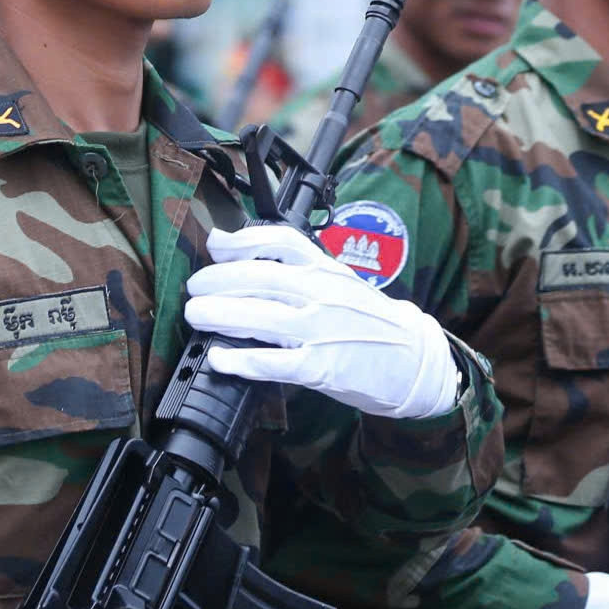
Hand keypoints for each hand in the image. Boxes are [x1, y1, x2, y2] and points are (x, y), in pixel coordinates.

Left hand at [182, 224, 460, 418]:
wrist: (415, 358)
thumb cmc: (369, 320)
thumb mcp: (337, 281)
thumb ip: (294, 265)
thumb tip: (231, 248)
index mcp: (326, 269)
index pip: (282, 242)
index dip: (243, 241)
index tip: (215, 246)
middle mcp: (323, 294)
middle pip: (262, 279)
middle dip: (218, 282)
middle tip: (194, 289)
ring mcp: (323, 330)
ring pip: (263, 318)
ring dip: (221, 316)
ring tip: (195, 316)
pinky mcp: (323, 367)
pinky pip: (276, 363)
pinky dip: (244, 361)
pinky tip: (221, 359)